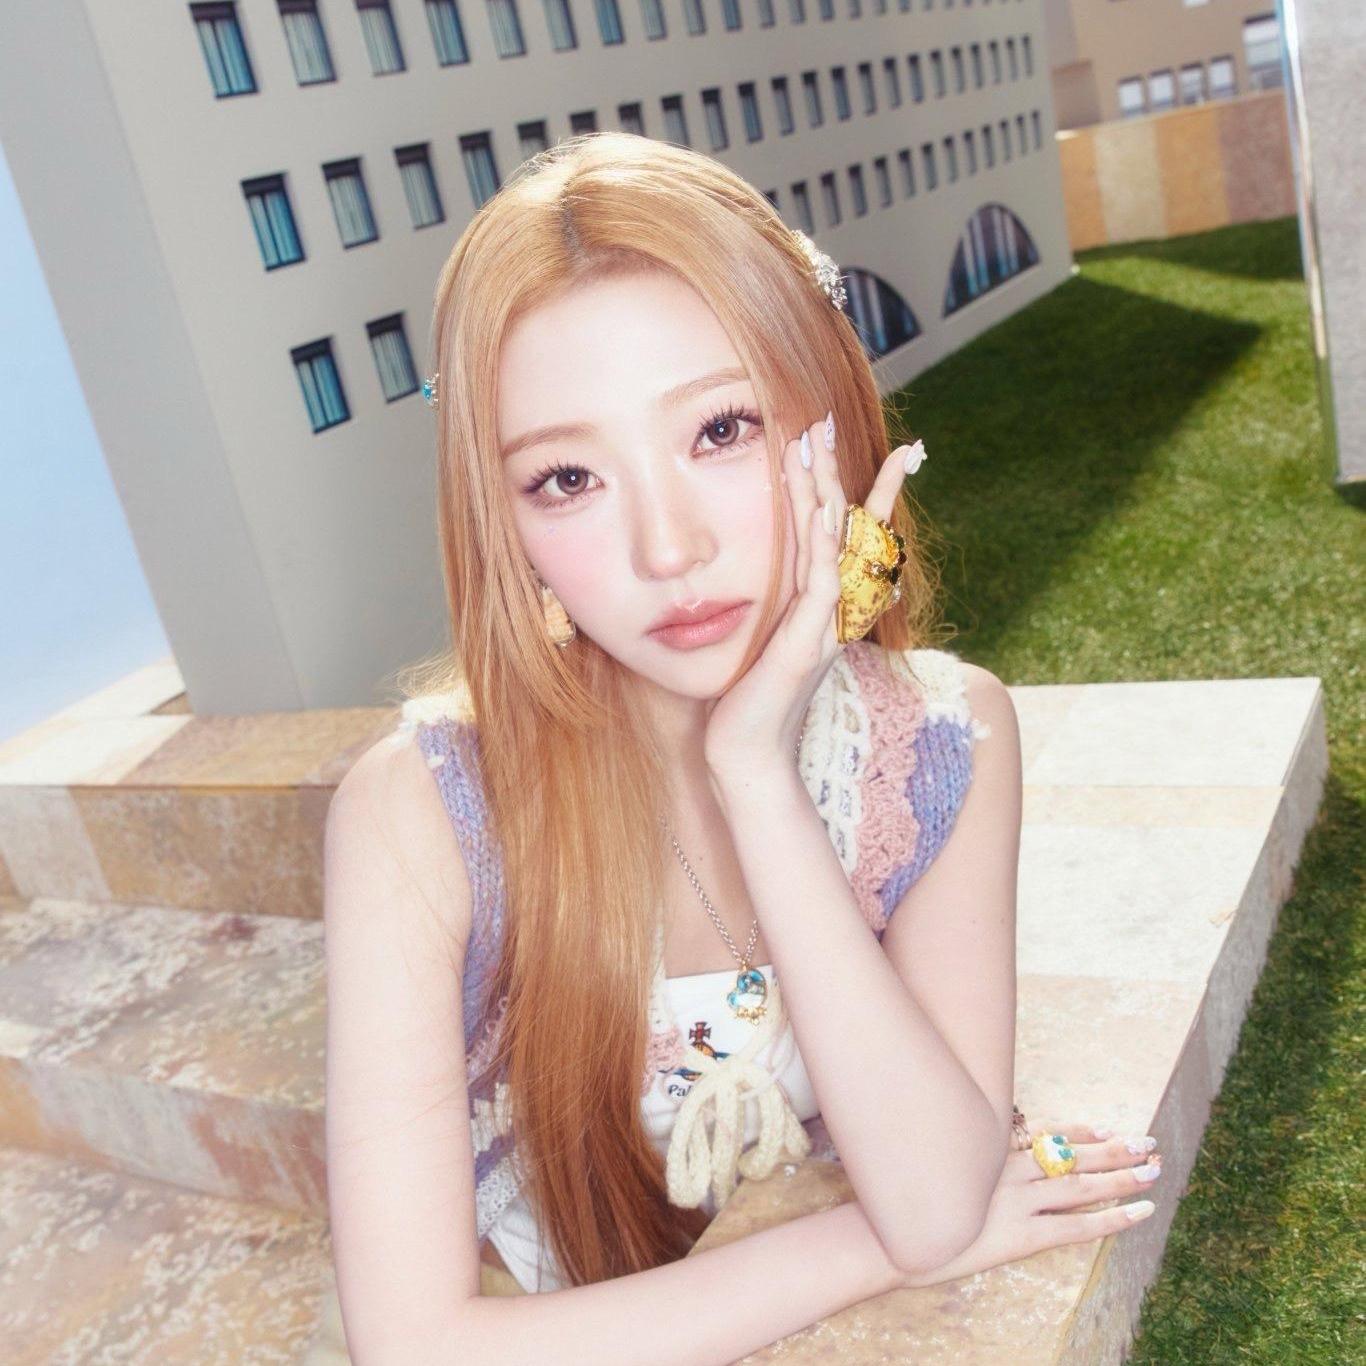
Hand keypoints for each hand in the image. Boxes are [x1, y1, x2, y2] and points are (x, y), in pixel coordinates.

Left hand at [701, 411, 913, 780]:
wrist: (747, 755)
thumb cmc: (749, 702)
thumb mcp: (766, 645)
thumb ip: (783, 612)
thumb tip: (789, 584)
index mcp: (823, 606)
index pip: (847, 538)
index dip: (865, 492)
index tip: (888, 448)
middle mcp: (832, 610)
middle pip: (844, 529)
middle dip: (837, 472)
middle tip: (827, 420)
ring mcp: (824, 626)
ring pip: (830, 545)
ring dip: (822, 491)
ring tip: (812, 441)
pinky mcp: (807, 645)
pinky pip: (820, 585)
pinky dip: (823, 545)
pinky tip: (822, 512)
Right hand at [890, 1120, 1163, 1289]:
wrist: (892, 1241)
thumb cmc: (912, 1207)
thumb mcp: (941, 1172)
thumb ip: (968, 1162)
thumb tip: (983, 1159)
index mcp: (991, 1153)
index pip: (1045, 1135)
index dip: (1078, 1130)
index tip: (1105, 1125)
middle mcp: (1009, 1171)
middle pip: (1071, 1155)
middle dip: (1113, 1148)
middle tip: (1148, 1142)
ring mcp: (1017, 1203)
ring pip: (1081, 1184)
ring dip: (1122, 1176)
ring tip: (1154, 1170)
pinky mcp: (1021, 1236)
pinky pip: (1077, 1226)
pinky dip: (1112, 1217)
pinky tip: (1139, 1211)